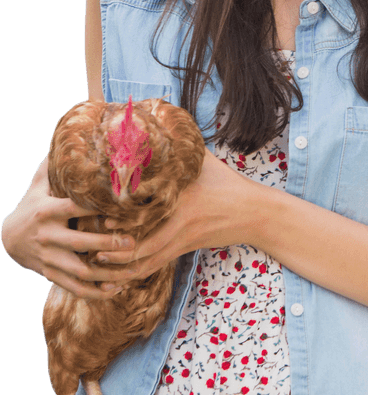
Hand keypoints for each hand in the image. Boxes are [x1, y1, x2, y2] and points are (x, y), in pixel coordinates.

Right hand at [1, 159, 134, 299]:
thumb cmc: (34, 204)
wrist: (9, 237)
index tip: (124, 206)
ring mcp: (49, 258)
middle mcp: (47, 236)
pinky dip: (95, 291)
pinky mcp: (50, 274)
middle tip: (133, 241)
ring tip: (131, 270)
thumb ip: (57, 165)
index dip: (98, 208)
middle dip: (109, 243)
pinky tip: (115, 289)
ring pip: (80, 269)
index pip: (75, 208)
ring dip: (107, 272)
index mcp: (48, 211)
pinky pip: (73, 287)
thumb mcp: (41, 185)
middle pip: (81, 242)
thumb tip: (71, 136)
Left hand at [93, 149, 259, 285]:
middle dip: (110, 247)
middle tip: (86, 243)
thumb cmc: (228, 183)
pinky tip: (119, 271)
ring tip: (96, 260)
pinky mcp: (186, 248)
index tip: (96, 215)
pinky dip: (136, 271)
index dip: (117, 218)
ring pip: (145, 259)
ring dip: (119, 265)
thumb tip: (159, 123)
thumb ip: (181, 148)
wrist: (254, 212)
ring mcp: (182, 237)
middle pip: (139, 242)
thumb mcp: (205, 161)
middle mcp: (178, 219)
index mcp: (180, 196)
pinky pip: (156, 265)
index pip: (143, 210)